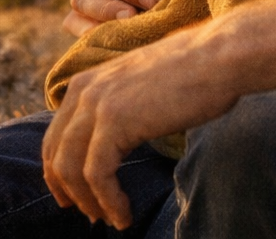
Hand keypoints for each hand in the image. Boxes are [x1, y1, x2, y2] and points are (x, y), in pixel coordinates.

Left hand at [42, 25, 238, 227]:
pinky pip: (97, 174)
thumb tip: (120, 135)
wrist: (220, 56)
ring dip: (89, 202)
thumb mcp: (142, 83)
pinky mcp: (115, 122)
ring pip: (70, 169)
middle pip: (56, 154)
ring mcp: (97, 104)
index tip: (74, 195)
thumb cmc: (195, 71)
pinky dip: (108, 201)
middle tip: (89, 214)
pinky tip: (124, 214)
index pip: (56, 135)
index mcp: (88, 80)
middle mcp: (85, 90)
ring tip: (111, 219)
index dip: (59, 171)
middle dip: (68, 190)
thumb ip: (121, 103)